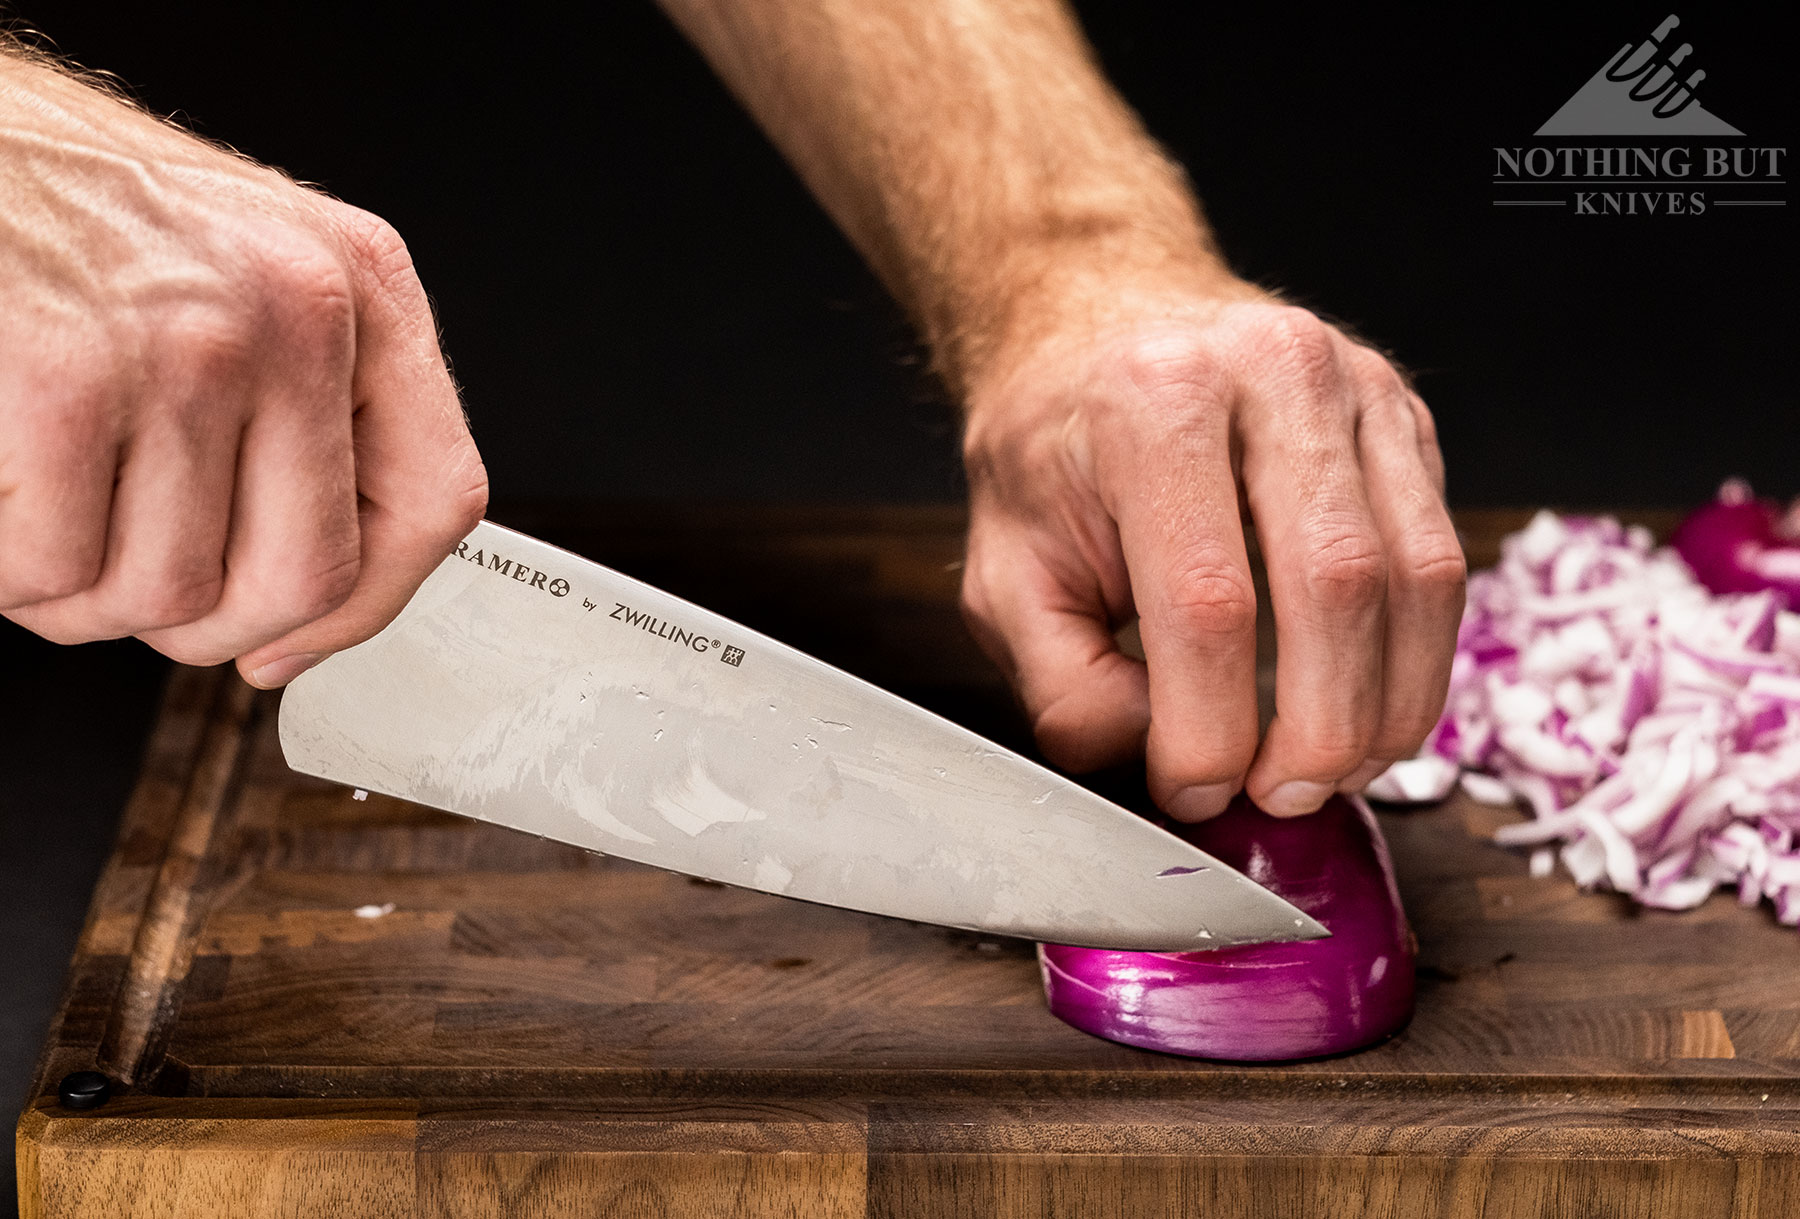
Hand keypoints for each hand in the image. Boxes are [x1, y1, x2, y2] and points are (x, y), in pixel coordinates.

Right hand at [0, 55, 486, 685]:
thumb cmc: (76, 210)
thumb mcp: (247, 274)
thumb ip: (307, 414)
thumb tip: (302, 623)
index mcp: (363, 286)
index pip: (433, 499)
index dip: (367, 606)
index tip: (290, 641)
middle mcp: (300, 310)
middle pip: (303, 580)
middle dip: (208, 623)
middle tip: (136, 579)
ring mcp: (189, 346)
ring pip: (167, 595)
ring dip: (88, 593)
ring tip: (52, 507)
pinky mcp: (62, 380)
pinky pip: (52, 574)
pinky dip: (11, 570)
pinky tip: (5, 496)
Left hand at [959, 288, 1464, 819]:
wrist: (1101, 321)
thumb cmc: (1053, 448)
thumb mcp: (1004, 570)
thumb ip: (1062, 682)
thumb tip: (1152, 754)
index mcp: (1152, 403)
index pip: (1208, 601)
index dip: (1210, 728)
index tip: (1194, 789)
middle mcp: (1270, 372)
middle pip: (1337, 586)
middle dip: (1320, 729)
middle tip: (1281, 797)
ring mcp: (1355, 385)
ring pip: (1418, 578)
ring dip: (1389, 705)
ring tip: (1334, 769)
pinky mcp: (1404, 416)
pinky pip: (1443, 558)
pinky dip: (1418, 656)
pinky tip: (1371, 705)